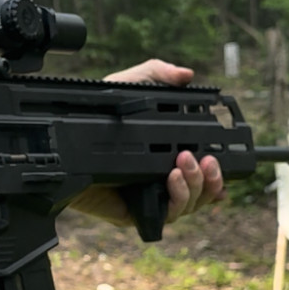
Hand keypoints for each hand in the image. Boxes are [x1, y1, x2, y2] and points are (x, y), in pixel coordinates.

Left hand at [70, 58, 226, 225]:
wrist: (64, 140)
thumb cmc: (94, 115)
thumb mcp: (129, 86)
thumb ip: (157, 74)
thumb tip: (187, 74)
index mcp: (166, 157)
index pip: (201, 170)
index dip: (218, 170)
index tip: (224, 158)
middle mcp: (161, 180)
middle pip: (202, 192)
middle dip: (212, 178)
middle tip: (206, 159)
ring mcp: (150, 198)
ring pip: (190, 205)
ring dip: (196, 186)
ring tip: (185, 164)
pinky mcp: (135, 213)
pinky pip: (166, 216)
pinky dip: (177, 200)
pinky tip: (172, 180)